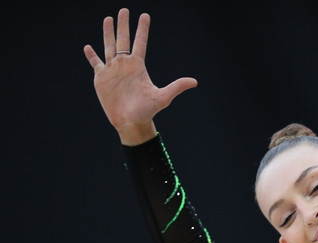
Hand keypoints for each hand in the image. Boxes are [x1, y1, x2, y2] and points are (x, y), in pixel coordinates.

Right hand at [83, 8, 196, 144]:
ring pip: (109, 46)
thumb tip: (194, 82)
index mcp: (138, 66)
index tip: (145, 15)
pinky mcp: (101, 78)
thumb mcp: (163, 97)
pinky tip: (88, 46)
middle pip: (123, 40)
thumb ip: (177, 87)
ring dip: (108, 33)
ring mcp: (113, 70)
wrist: (131, 122)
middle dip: (123, 25)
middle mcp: (125, 65)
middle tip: (124, 10)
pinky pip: (96, 63)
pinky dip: (91, 55)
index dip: (142, 29)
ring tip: (108, 19)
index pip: (141, 43)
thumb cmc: (148, 111)